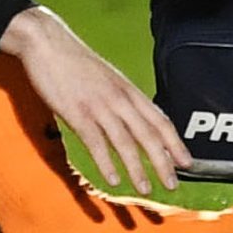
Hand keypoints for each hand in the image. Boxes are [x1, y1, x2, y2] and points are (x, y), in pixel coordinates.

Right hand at [0, 6, 188, 193]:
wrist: (47, 42)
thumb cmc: (74, 62)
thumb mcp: (106, 78)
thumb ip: (120, 98)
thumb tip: (132, 119)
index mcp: (127, 90)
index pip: (160, 120)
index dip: (175, 143)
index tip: (186, 162)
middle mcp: (119, 98)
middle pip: (148, 134)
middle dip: (163, 162)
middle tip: (173, 185)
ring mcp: (99, 106)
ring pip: (125, 142)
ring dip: (138, 169)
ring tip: (146, 190)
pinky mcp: (77, 113)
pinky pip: (96, 143)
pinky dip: (107, 163)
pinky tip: (113, 180)